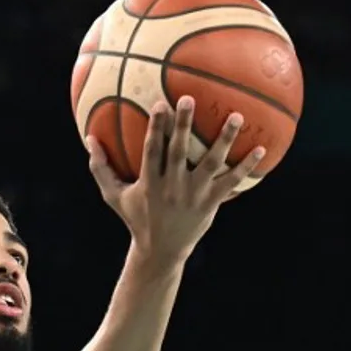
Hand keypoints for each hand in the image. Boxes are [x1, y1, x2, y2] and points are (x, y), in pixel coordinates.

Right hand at [86, 96, 264, 265]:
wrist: (159, 252)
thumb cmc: (136, 218)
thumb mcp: (113, 196)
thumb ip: (100, 168)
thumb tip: (88, 138)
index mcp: (150, 182)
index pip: (152, 150)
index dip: (156, 128)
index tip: (160, 103)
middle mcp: (172, 187)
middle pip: (179, 152)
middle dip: (184, 125)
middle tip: (190, 98)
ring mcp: (194, 196)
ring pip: (211, 164)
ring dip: (225, 140)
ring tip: (237, 116)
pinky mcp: (210, 204)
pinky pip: (231, 183)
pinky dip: (247, 167)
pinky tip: (262, 150)